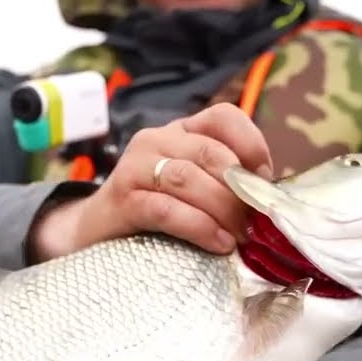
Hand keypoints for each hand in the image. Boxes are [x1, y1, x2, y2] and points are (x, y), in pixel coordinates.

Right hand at [31, 103, 272, 260]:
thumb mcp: (190, 187)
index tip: (264, 180)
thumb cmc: (151, 210)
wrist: (92, 231)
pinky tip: (218, 244)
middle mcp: (156, 139)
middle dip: (240, 191)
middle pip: (211, 153)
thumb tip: (268, 199)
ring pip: (189, 179)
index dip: (252, 144)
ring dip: (223, 210)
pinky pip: (166, 209)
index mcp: (179, 131)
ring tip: (239, 237)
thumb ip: (222, 182)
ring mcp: (135, 167)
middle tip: (255, 223)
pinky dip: (199, 227)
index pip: (223, 116)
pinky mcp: (122, 199)